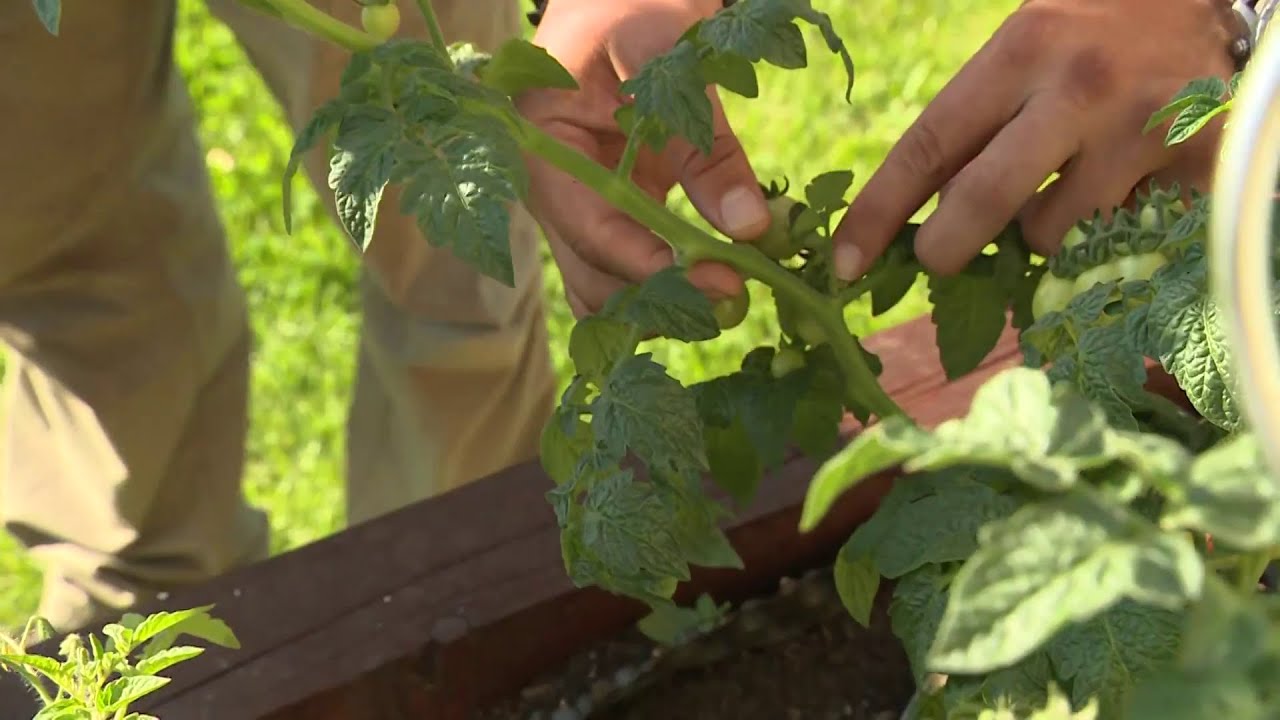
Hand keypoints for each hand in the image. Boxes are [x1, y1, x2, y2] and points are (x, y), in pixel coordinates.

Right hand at [516, 0, 770, 315]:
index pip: (589, 229)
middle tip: (735, 302)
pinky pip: (634, 263)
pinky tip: (719, 287)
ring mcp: (582, 200)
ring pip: (607, 283)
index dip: (650, 268)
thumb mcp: (669, 50)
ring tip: (730, 303)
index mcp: (541, 146)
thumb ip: (701, 138)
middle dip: (658, 299)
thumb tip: (748, 228)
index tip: (719, 286)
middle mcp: (553, 186)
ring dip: (662, 305)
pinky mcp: (617, 204)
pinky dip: (671, 283)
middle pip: (592, 273)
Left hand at [831, 0, 1242, 279]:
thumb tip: (917, 214)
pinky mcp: (1191, 165)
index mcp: (1022, 50)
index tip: (844, 262)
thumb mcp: (1024, 44)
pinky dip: (1100, 226)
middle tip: (939, 255)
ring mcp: (1140, 130)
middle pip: (984, 203)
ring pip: (1051, 232)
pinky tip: (1120, 181)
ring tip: (1066, 180)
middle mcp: (1079, 89)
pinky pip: (1114, 236)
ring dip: (1039, 229)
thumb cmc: (1092, 29)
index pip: (929, 145)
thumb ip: (976, 118)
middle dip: (946, 247)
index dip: (879, 213)